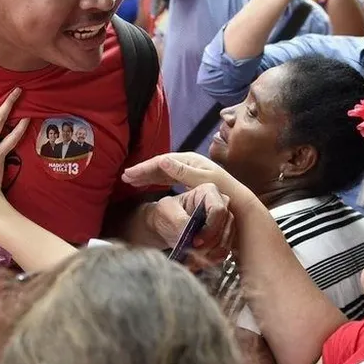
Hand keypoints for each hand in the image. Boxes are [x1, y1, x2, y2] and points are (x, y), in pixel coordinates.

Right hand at [124, 152, 258, 217]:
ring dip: (147, 176)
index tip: (129, 175)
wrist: (239, 203)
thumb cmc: (223, 191)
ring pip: (162, 171)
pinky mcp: (189, 180)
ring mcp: (188, 170)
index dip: (144, 168)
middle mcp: (188, 162)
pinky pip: (167, 178)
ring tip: (131, 181)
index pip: (161, 162)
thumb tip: (162, 161)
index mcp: (190, 160)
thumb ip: (182, 172)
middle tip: (125, 177)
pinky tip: (147, 186)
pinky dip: (155, 181)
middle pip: (160, 165)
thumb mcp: (202, 181)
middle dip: (142, 171)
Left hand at [144, 183, 234, 264]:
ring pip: (225, 242)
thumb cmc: (166, 213)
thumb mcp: (167, 211)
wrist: (165, 224)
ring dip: (208, 256)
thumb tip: (191, 236)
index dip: (209, 228)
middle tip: (191, 255)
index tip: (195, 241)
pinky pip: (224, 252)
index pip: (219, 210)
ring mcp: (225, 221)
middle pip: (224, 228)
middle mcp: (222, 204)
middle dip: (207, 246)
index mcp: (208, 192)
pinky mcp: (224, 237)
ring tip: (191, 262)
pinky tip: (196, 263)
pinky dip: (210, 260)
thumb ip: (179, 221)